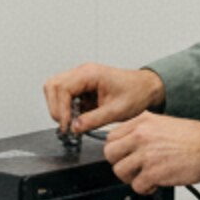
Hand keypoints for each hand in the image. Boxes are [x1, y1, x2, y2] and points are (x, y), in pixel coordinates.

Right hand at [41, 62, 163, 136]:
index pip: (62, 88)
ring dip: (59, 107)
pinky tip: (78, 118)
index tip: (67, 126)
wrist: (146, 88)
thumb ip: (94, 120)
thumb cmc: (136, 93)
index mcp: (90, 74)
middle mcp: (83, 72)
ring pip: (55, 89)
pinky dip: (66, 108)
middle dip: (55, 108)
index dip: (61, 109)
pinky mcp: (82, 86)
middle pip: (53, 85)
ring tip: (72, 122)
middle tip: (66, 125)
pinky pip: (64, 95)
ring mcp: (81, 78)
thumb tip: (74, 128)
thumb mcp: (116, 111)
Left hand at [102, 114, 199, 194]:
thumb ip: (143, 131)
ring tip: (146, 176)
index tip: (123, 155)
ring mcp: (146, 153)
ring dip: (132, 178)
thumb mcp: (163, 122)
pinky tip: (157, 182)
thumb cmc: (195, 137)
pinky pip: (137, 186)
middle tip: (132, 168)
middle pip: (110, 154)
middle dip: (120, 164)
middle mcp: (140, 135)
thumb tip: (128, 144)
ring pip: (120, 172)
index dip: (117, 150)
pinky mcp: (153, 172)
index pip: (111, 136)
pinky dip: (146, 188)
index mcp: (142, 121)